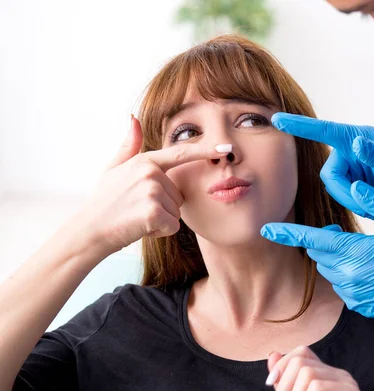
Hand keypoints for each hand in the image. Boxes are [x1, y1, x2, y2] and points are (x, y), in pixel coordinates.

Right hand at [77, 116, 224, 254]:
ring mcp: (152, 191)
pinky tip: (141, 228)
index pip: (181, 154)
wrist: (88, 231)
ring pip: (176, 211)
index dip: (205, 150)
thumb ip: (129, 146)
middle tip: (137, 209)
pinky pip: (173, 225)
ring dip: (161, 220)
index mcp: (144, 161)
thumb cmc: (104, 202)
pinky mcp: (154, 212)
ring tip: (137, 218)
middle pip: (178, 194)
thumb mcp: (114, 169)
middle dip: (164, 206)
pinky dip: (160, 232)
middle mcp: (150, 172)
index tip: (225, 148)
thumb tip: (134, 117)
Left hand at [261, 181, 373, 345]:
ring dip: (335, 256)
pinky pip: (342, 285)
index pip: (312, 239)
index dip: (287, 233)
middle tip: (339, 230)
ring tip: (361, 249)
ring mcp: (353, 293)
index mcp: (356, 252)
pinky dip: (347, 273)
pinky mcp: (360, 305)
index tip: (267, 228)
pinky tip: (370, 268)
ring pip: (329, 269)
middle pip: (319, 253)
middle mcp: (348, 275)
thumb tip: (355, 185)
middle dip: (321, 239)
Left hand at [266, 346, 360, 390]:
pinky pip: (317, 387)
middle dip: (284, 385)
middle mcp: (340, 375)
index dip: (282, 365)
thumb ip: (285, 383)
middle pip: (301, 361)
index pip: (302, 352)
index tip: (269, 385)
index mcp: (327, 375)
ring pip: (307, 373)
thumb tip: (272, 355)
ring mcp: (347, 383)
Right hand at [271, 113, 373, 214]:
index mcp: (359, 139)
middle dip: (344, 193)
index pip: (323, 130)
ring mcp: (355, 163)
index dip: (299, 126)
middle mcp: (353, 148)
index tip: (276, 119)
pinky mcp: (358, 176)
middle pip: (329, 174)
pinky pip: (344, 191)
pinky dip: (356, 202)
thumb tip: (356, 144)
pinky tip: (373, 206)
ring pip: (336, 186)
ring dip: (351, 200)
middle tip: (367, 207)